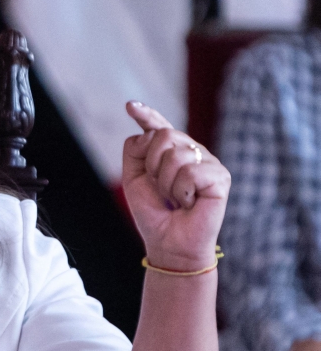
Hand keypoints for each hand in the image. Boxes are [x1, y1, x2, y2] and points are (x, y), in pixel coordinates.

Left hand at [122, 101, 229, 271]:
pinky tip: (189, 203)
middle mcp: (193, 153)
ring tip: (176, 199)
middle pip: (164, 134)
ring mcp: (208, 163)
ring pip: (176, 153)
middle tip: (161, 190)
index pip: (159, 127)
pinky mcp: (220, 177)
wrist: (168, 243)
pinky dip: (182, 192)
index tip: (130, 106)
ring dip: (166, 183)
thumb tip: (148, 132)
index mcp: (171, 153)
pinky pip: (191, 172)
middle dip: (152, 165)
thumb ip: (135, 151)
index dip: (146, 115)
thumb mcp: (133, 179)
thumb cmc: (154, 214)